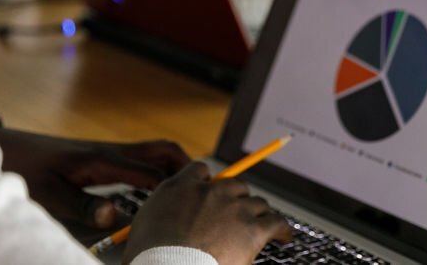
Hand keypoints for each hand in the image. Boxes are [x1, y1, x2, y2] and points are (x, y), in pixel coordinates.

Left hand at [0, 128, 189, 244]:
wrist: (5, 149)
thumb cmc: (24, 170)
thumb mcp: (48, 195)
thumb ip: (82, 206)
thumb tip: (113, 215)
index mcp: (102, 159)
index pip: (152, 173)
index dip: (175, 189)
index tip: (194, 204)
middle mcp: (111, 151)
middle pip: (162, 151)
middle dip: (186, 167)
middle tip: (202, 191)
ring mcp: (108, 151)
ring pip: (154, 152)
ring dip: (174, 167)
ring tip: (186, 193)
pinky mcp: (101, 157)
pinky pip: (140, 159)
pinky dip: (157, 171)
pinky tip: (155, 193)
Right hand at [123, 162, 291, 264]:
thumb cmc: (151, 258)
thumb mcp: (143, 227)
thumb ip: (159, 214)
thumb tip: (164, 222)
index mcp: (180, 187)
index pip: (200, 170)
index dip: (208, 182)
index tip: (211, 191)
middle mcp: (210, 191)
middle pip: (234, 185)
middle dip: (237, 199)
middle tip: (238, 215)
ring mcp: (234, 208)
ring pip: (256, 203)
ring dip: (259, 214)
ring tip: (264, 225)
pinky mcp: (253, 229)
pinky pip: (276, 222)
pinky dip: (282, 229)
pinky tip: (283, 236)